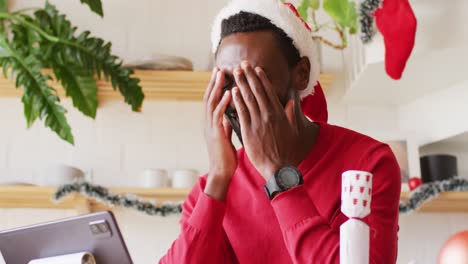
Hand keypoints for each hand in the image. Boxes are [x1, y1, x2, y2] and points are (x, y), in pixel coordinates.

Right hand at [203, 68, 236, 199]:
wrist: (222, 172)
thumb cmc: (226, 156)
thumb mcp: (226, 136)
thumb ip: (226, 125)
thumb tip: (229, 116)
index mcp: (211, 122)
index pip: (212, 99)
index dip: (215, 86)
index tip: (221, 73)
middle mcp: (208, 122)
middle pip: (209, 97)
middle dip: (214, 81)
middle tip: (219, 67)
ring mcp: (210, 127)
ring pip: (211, 102)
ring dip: (217, 87)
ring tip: (222, 73)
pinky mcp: (216, 133)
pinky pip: (219, 114)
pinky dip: (223, 102)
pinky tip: (228, 93)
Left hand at [232, 61, 299, 179]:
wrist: (279, 167)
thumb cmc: (286, 150)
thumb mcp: (292, 129)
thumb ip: (290, 113)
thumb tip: (290, 101)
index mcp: (279, 114)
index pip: (269, 92)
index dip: (262, 79)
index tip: (257, 69)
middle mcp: (269, 115)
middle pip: (257, 91)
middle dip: (249, 76)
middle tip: (242, 64)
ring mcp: (258, 122)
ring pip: (248, 98)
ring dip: (241, 83)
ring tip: (235, 72)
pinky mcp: (249, 131)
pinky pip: (242, 112)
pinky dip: (237, 100)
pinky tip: (232, 91)